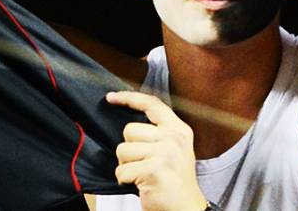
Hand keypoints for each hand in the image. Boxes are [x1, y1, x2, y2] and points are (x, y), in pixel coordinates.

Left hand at [107, 91, 208, 210]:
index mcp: (179, 130)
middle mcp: (174, 139)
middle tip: (144, 164)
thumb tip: (127, 123)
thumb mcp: (173, 149)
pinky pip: (122, 170)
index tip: (111, 97)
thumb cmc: (174, 181)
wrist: (186, 209)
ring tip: (143, 174)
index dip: (129, 98)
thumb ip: (156, 133)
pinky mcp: (153, 170)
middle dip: (129, 149)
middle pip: (129, 130)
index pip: (151, 104)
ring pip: (122, 150)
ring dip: (126, 165)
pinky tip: (140, 184)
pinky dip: (125, 179)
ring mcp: (165, 153)